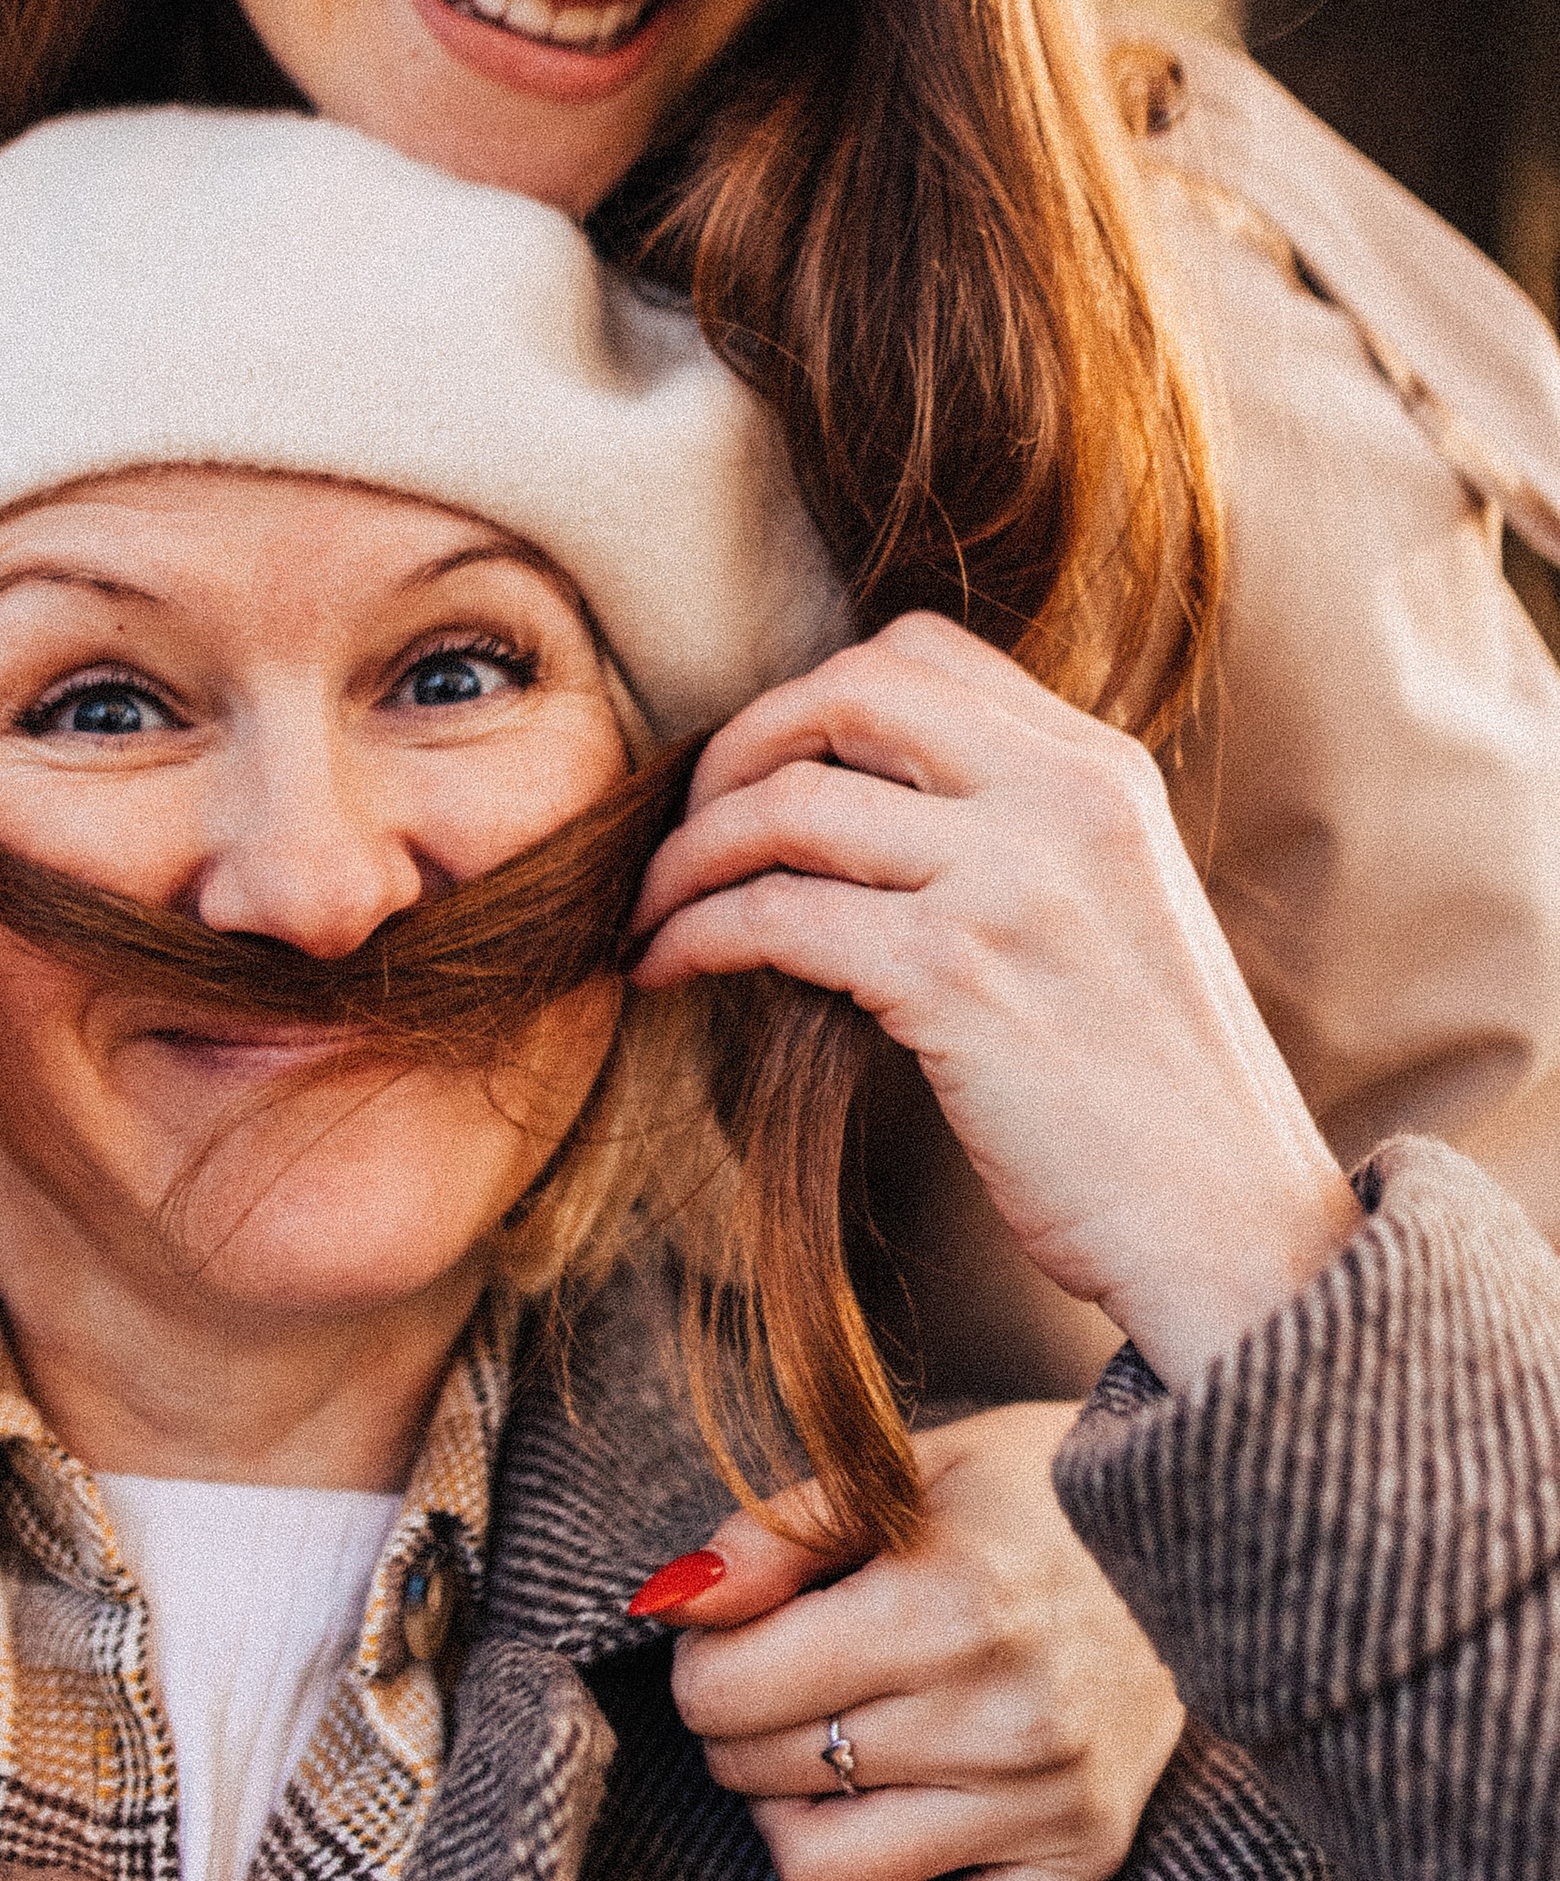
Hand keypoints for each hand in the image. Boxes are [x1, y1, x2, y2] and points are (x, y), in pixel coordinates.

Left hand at [632, 614, 1361, 1390]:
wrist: (1233, 1228)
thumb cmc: (1154, 1096)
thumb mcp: (1112, 909)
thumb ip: (1013, 832)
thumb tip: (846, 801)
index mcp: (1103, 771)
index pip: (922, 652)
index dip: (812, 700)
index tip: (761, 777)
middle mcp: (1064, 800)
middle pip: (846, 690)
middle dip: (734, 749)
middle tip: (681, 830)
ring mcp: (1012, 883)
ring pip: (788, 803)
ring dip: (686, 855)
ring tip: (648, 910)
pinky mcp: (957, 979)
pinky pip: (774, 915)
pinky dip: (693, 933)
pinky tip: (665, 968)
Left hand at [657, 1406, 1187, 1880]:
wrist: (1208, 1526)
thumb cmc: (1033, 1487)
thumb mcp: (902, 1467)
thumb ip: (775, 1532)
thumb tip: (673, 1603)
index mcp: (947, 1606)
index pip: (726, 1690)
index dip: (701, 1660)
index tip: (732, 1631)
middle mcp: (1002, 1720)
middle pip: (761, 1775)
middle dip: (737, 1724)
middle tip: (779, 1676)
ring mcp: (1050, 1804)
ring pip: (822, 1875)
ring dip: (790, 1813)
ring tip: (825, 1745)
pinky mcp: (1086, 1860)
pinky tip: (878, 1833)